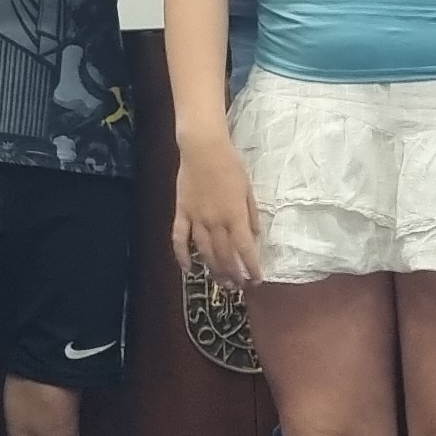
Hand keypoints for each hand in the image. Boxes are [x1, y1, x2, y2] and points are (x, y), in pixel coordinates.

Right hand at [174, 133, 263, 287]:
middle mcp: (215, 221)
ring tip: (221, 283)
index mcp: (234, 215)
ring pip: (204, 252)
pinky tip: (188, 270)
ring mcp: (196, 219)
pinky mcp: (181, 213)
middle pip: (224, 255)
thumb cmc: (230, 165)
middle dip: (233, 274)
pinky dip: (182, 256)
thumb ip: (251, 214)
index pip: (245, 248)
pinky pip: (179, 239)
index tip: (256, 280)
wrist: (203, 149)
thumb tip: (254, 236)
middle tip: (239, 286)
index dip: (251, 267)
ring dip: (213, 270)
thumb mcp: (248, 189)